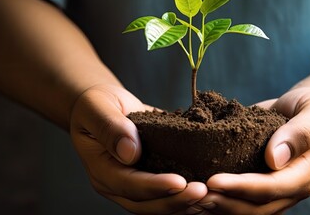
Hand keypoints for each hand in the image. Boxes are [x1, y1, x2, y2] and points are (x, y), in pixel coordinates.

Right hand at [70, 84, 206, 213]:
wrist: (104, 107)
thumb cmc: (96, 105)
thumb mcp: (97, 108)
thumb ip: (110, 127)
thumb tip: (130, 152)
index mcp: (102, 171)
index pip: (129, 185)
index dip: (155, 186)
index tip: (180, 182)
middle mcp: (118, 186)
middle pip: (148, 204)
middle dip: (177, 201)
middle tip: (204, 191)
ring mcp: (135, 187)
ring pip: (161, 206)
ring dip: (186, 203)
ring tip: (213, 195)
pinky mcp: (152, 181)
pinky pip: (170, 196)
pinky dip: (189, 196)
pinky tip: (212, 190)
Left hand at [192, 87, 309, 213]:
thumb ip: (301, 133)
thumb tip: (274, 158)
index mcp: (305, 174)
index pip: (272, 188)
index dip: (242, 187)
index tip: (213, 180)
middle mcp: (290, 190)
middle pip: (255, 208)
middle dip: (223, 202)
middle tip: (193, 193)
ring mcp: (275, 193)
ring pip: (244, 211)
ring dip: (216, 207)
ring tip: (188, 198)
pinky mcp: (259, 188)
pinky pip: (238, 201)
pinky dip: (217, 200)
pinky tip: (193, 194)